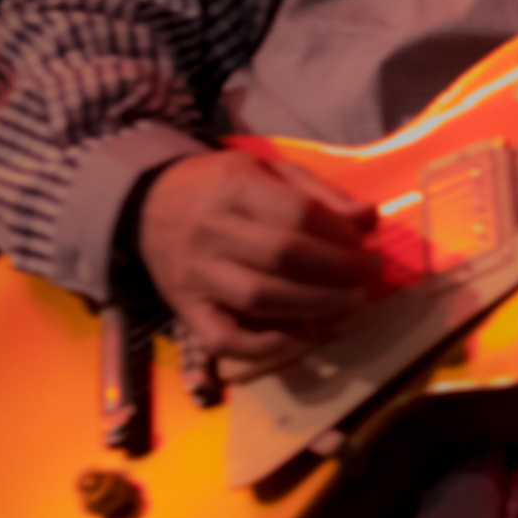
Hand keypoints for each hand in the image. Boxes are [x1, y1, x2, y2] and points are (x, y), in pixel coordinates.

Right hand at [134, 148, 382, 375]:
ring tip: (350, 303)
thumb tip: (368, 217)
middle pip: (284, 256)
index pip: (297, 214)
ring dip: (316, 307)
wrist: (149, 205)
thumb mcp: (269, 170)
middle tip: (368, 278)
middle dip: (339, 272)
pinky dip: (269, 347)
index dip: (340, 235)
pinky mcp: (186, 308)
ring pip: (261, 298)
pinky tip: (306, 337)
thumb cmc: (224, 188)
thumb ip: (320, 193)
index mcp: (234, 187)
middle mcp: (210, 230)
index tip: (365, 246)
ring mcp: (196, 273)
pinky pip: (226, 339)